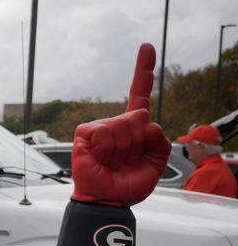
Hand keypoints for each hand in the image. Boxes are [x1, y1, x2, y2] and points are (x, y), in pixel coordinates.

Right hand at [71, 43, 171, 205]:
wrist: (109, 199)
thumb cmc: (128, 183)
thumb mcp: (156, 161)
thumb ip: (159, 139)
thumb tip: (144, 119)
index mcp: (133, 127)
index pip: (139, 93)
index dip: (143, 70)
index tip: (146, 46)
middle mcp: (116, 123)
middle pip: (139, 117)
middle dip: (138, 143)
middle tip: (125, 161)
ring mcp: (100, 127)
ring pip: (123, 126)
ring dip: (122, 150)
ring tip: (112, 162)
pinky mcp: (85, 133)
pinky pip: (104, 132)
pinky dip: (107, 149)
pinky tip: (101, 159)